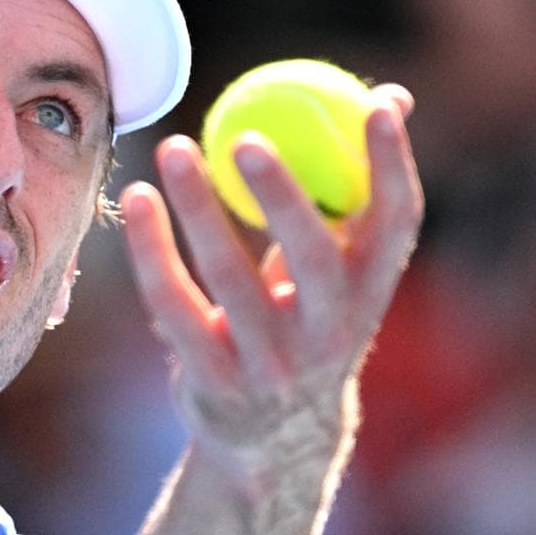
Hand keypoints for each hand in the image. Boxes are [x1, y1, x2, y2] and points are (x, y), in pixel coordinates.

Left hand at [119, 85, 422, 488]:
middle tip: (244, 134)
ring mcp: (271, 364)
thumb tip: (392, 96)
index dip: (392, 164)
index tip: (374, 103)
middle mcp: (330, 333)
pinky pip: (174, 304)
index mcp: (371, 293)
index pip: (398, 224)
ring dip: (198, 208)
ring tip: (174, 148)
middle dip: (282, 194)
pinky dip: (151, 249)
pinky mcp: (213, 379)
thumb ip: (358, 187)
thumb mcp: (343, 268)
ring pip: (229, 278)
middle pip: (312, 257)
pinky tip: (137, 200)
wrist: (274, 438)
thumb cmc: (308, 320)